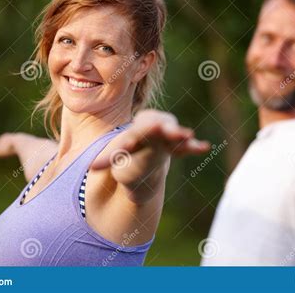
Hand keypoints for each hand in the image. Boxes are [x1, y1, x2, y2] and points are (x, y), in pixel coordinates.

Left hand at [91, 109, 209, 170]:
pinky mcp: (179, 145)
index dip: (133, 139)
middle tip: (160, 128)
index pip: (136, 132)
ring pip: (174, 134)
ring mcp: (169, 135)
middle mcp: (155, 127)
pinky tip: (204, 147)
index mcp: (139, 127)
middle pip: (157, 129)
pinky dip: (195, 147)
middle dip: (159, 130)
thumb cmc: (133, 147)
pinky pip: (188, 145)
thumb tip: (90, 167)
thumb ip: (107, 159)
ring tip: (188, 136)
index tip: (132, 141)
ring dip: (180, 135)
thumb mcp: (119, 152)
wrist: (151, 142)